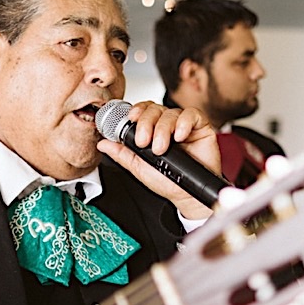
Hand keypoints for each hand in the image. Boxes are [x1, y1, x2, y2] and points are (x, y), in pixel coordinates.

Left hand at [97, 101, 220, 219]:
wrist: (188, 195)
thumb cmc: (167, 182)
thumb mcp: (139, 168)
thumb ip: (122, 154)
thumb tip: (103, 144)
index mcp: (152, 130)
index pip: (142, 111)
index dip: (136, 111)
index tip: (130, 119)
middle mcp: (167, 124)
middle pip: (154, 109)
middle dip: (147, 123)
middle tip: (144, 142)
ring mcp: (184, 125)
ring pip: (170, 113)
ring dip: (163, 129)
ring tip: (161, 148)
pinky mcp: (201, 126)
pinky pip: (192, 114)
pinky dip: (183, 123)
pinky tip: (180, 137)